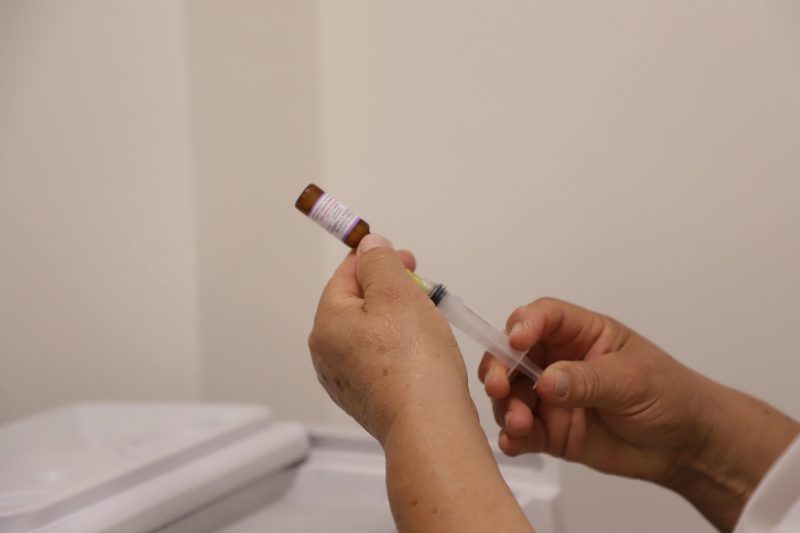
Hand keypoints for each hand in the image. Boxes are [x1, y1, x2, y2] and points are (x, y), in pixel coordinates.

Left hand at [308, 234, 470, 443]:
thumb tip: (368, 247)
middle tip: (421, 288)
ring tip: (426, 319)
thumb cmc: (413, 358)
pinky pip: (379, 360)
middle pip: (355, 305)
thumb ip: (379, 263)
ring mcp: (345, 381)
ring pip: (369, 333)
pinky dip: (397, 348)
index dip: (375, 259)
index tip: (406, 259)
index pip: (345, 276)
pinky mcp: (367, 400)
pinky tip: (422, 352)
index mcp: (327, 323)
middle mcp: (327, 353)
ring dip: (395, 319)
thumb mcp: (396, 293)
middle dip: (388, 290)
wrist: (428, 425)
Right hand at [479, 297, 798, 530]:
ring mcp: (550, 397)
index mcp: (581, 334)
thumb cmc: (669, 396)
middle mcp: (558, 361)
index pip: (543, 317)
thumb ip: (586, 380)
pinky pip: (521, 431)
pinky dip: (511, 436)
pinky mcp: (550, 430)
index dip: (524, 324)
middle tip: (498, 386)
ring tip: (519, 424)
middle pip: (513, 354)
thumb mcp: (631, 380)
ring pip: (510, 394)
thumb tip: (545, 381)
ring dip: (505, 407)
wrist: (685, 446)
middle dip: (499, 367)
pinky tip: (513, 442)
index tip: (516, 342)